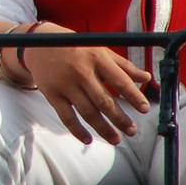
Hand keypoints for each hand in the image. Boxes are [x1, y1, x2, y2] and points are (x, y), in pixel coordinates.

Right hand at [23, 28, 151, 145]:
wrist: (40, 44)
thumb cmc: (76, 48)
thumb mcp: (100, 50)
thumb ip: (123, 65)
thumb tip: (146, 78)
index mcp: (97, 58)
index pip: (119, 80)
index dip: (133, 95)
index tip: (145, 109)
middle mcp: (82, 72)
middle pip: (104, 101)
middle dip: (120, 119)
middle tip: (132, 131)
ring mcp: (66, 84)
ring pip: (88, 112)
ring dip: (103, 129)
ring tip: (116, 139)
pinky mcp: (53, 94)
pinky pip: (66, 117)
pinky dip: (77, 130)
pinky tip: (87, 140)